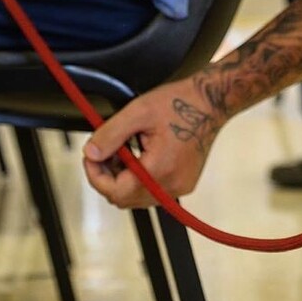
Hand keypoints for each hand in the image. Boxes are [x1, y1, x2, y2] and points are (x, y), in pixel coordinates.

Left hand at [82, 79, 220, 207]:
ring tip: (122, 151)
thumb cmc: (180, 102)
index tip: (90, 157)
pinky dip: (139, 179)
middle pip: (125, 198)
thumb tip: (91, 154)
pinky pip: (153, 192)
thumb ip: (111, 135)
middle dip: (108, 177)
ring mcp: (180, 186)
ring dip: (123, 179)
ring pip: (138, 197)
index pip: (116, 192)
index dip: (96, 176)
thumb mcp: (139, 111)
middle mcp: (172, 185)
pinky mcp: (185, 183)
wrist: (211, 102)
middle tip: (104, 151)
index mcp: (160, 169)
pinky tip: (139, 156)